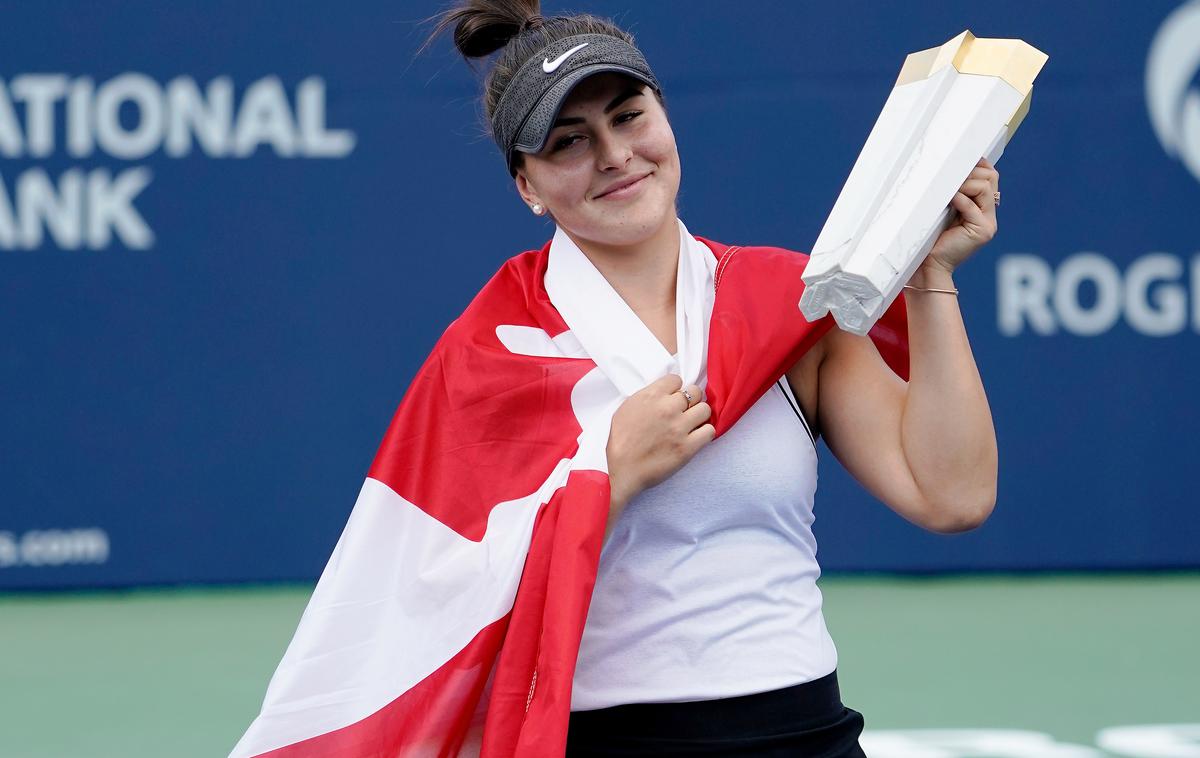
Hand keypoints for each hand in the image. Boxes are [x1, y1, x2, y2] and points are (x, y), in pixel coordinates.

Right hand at [605, 374, 714, 532]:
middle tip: (685, 410)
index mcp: (650, 396)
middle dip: (691, 400)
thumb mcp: (626, 408)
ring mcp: (679, 427)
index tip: (673, 398)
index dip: (675, 389)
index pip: (676, 379)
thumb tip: (663, 392)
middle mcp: (667, 408)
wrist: (621, 470)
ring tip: (692, 423)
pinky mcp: (688, 447)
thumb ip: (646, 397)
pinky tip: (697, 436)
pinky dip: (705, 433)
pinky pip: (710, 431)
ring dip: (700, 415)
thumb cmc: (619, 442)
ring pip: (705, 409)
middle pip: (695, 392)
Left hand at [919, 157, 999, 278]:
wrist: (928, 266)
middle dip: (969, 172)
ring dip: (963, 184)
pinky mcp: (982, 231)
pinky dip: (959, 199)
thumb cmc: (930, 238)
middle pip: (991, 177)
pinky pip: (972, 205)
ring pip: (984, 186)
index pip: (990, 175)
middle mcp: (989, 214)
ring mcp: (988, 223)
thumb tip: (949, 166)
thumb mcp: (943, 209)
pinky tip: (948, 200)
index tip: (957, 160)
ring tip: (946, 191)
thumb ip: (952, 192)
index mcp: (982, 207)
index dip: (976, 164)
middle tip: (949, 177)